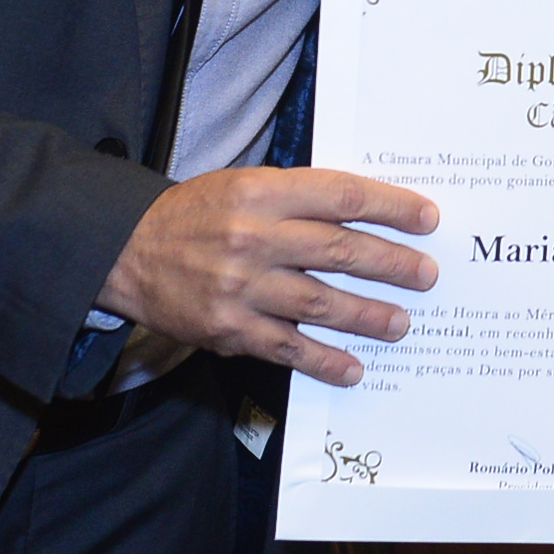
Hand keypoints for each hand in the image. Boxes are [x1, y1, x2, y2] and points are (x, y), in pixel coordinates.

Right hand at [97, 167, 439, 385]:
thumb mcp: (244, 185)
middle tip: (426, 275)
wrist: (126, 251)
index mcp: (261, 192)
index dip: (390, 207)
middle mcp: (254, 237)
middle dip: (392, 264)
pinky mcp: (229, 329)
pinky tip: (353, 368)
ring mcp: (241, 287)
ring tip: (401, 323)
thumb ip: (298, 199)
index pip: (341, 196)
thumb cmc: (196, 215)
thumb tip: (366, 214)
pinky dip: (325, 360)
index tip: (426, 219)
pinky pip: (288, 348)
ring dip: (368, 315)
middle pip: (340, 250)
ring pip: (321, 302)